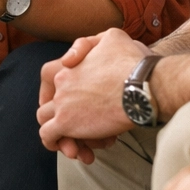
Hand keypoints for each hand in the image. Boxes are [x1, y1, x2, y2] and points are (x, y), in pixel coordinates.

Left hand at [36, 28, 148, 157]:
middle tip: (83, 129)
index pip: (47, 77)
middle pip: (48, 103)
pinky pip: (49, 137)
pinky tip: (82, 151)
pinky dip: (60, 144)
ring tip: (87, 146)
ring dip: (64, 134)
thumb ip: (87, 44)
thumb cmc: (134, 63)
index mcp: (67, 65)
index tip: (66, 102)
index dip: (53, 90)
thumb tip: (69, 58)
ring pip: (46, 122)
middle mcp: (59, 83)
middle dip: (63, 118)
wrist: (142, 86)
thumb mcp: (111, 37)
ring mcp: (61, 103)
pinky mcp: (66, 123)